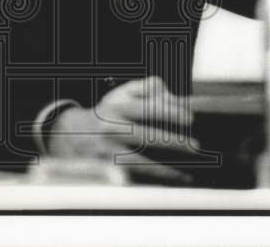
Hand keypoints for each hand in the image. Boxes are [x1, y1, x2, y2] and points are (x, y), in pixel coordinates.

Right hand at [46, 76, 198, 183]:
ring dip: (168, 169)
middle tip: (196, 146)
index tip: (190, 118)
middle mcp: (112, 129)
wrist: (72, 135)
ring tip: (188, 171)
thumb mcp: (121, 94)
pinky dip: (156, 181)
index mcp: (118, 108)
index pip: (146, 109)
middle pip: (147, 136)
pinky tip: (173, 180)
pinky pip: (136, 177)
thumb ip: (147, 88)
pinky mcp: (108, 169)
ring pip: (142, 162)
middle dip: (174, 143)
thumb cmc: (107, 113)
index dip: (169, 113)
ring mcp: (108, 152)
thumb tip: (172, 96)